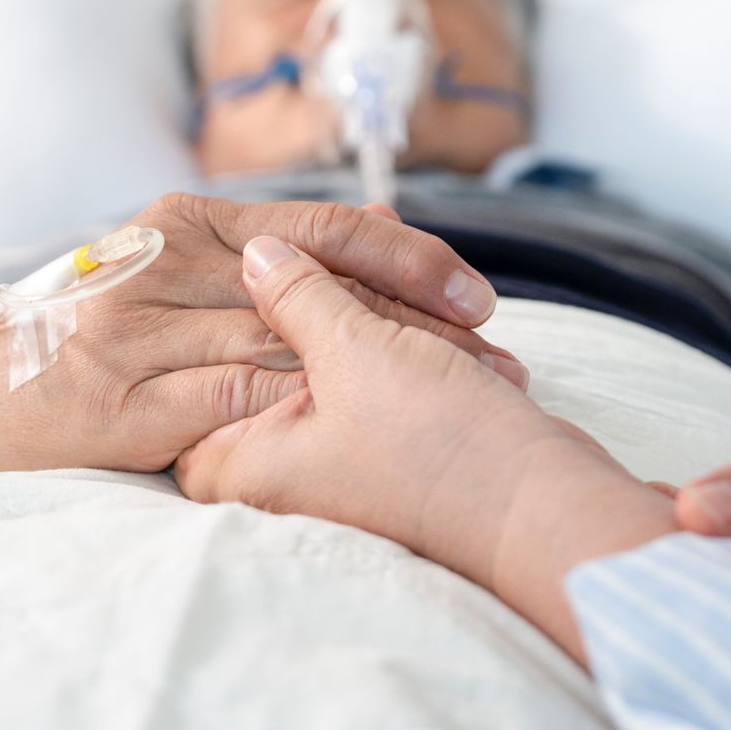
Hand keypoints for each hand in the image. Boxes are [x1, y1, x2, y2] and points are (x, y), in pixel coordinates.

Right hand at [0, 193, 523, 478]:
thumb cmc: (74, 338)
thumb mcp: (159, 273)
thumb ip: (250, 258)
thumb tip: (372, 232)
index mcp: (180, 224)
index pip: (319, 231)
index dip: (408, 259)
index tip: (476, 295)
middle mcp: (164, 265)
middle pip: (322, 291)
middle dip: (418, 323)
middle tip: (496, 355)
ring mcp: (142, 334)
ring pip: (293, 348)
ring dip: (385, 379)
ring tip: (462, 402)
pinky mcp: (127, 404)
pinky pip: (240, 407)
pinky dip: (311, 420)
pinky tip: (370, 438)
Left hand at [175, 235, 675, 662]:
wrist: (538, 505)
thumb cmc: (433, 440)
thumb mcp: (354, 349)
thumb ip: (294, 296)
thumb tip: (257, 255)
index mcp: (240, 461)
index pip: (192, 381)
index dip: (225, 305)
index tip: (241, 250)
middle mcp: (273, 470)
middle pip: (256, 358)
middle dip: (293, 289)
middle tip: (306, 231)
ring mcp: (329, 464)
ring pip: (320, 360)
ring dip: (354, 300)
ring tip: (375, 224)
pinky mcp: (382, 450)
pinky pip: (366, 373)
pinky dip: (385, 325)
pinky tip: (406, 272)